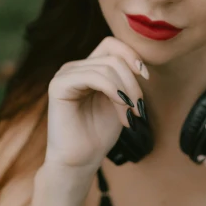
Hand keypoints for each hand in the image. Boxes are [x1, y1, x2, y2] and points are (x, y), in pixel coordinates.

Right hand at [45, 37, 149, 169]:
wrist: (80, 160)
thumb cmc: (99, 134)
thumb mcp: (120, 100)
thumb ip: (125, 79)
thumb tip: (139, 63)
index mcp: (87, 68)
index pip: (111, 45)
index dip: (132, 56)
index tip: (146, 78)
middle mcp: (74, 68)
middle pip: (113, 56)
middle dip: (133, 81)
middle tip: (139, 107)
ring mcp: (65, 75)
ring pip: (107, 67)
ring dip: (126, 91)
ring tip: (130, 114)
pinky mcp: (59, 85)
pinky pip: (93, 76)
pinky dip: (114, 91)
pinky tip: (122, 109)